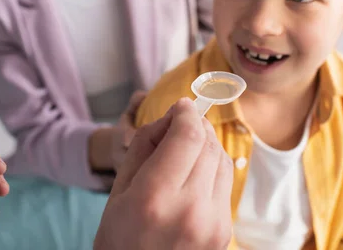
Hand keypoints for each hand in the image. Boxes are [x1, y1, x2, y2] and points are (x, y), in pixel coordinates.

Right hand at [94, 98, 233, 249]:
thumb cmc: (119, 240)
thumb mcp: (118, 191)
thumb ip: (144, 146)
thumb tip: (171, 118)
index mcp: (155, 197)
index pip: (188, 134)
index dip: (186, 112)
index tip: (180, 106)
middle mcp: (190, 209)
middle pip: (208, 143)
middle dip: (195, 126)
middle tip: (179, 125)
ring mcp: (213, 223)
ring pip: (223, 160)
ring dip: (206, 145)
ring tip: (184, 150)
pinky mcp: (224, 232)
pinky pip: (224, 183)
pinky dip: (211, 168)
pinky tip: (193, 174)